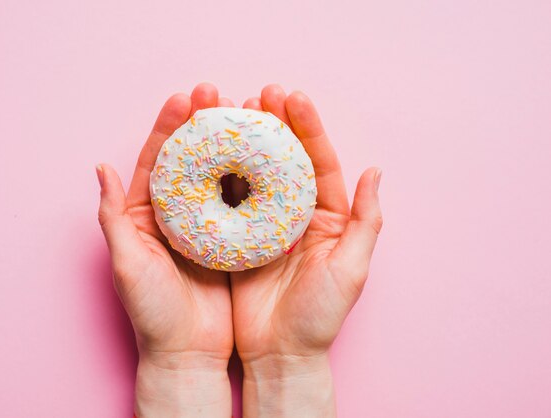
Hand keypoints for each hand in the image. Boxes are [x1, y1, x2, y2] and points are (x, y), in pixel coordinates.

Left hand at [96, 83, 234, 416]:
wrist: (188, 354)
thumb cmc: (152, 313)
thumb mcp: (127, 264)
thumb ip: (112, 217)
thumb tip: (101, 168)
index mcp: (146, 215)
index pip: (157, 161)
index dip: (169, 128)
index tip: (186, 98)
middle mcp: (177, 215)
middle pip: (191, 160)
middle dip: (203, 125)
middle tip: (219, 94)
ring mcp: (207, 227)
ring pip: (220, 176)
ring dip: (231, 145)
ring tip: (247, 116)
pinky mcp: (232, 241)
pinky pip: (243, 203)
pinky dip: (252, 179)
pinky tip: (266, 158)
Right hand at [230, 85, 382, 416]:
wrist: (280, 355)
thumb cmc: (319, 317)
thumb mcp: (351, 270)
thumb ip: (366, 221)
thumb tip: (374, 171)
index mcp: (326, 217)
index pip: (318, 161)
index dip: (306, 128)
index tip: (291, 97)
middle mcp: (294, 215)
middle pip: (283, 160)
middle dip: (273, 124)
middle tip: (258, 94)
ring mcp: (262, 225)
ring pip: (253, 174)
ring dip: (243, 143)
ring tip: (231, 112)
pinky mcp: (236, 239)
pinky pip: (227, 200)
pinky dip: (220, 175)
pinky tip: (210, 153)